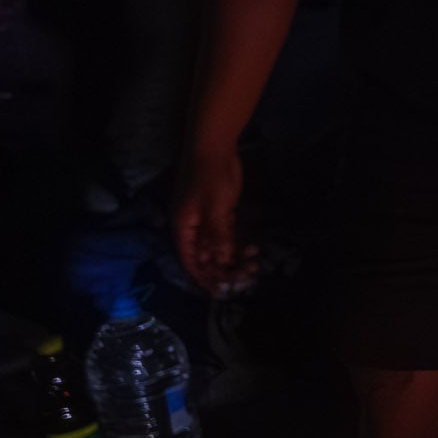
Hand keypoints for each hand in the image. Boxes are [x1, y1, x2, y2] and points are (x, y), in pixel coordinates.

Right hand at [174, 146, 255, 291]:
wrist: (214, 145)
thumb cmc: (211, 177)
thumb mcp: (216, 210)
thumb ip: (218, 237)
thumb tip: (222, 262)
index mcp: (183, 228)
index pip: (191, 262)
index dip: (205, 278)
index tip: (221, 292)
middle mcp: (191, 227)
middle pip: (205, 257)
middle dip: (224, 269)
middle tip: (247, 276)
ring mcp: (204, 219)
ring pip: (218, 247)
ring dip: (233, 258)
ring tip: (254, 264)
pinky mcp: (217, 211)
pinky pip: (225, 235)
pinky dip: (236, 243)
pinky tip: (252, 249)